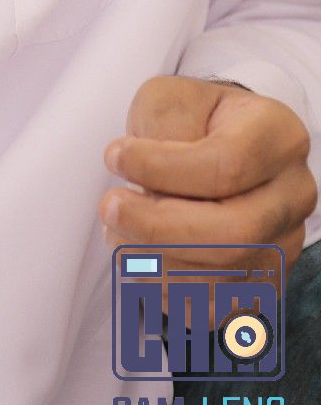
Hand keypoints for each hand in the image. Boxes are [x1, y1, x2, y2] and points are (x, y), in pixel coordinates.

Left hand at [98, 75, 316, 305]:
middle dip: (157, 227)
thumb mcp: (171, 96)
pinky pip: (213, 308)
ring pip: (223, 277)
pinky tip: (139, 258)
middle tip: (110, 207)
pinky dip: (165, 290)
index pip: (227, 166)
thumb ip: (162, 126)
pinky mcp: (262, 285)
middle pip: (234, 233)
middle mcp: (293, 196)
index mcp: (279, 137)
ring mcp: (284, 245)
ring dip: (154, 261)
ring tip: (117, 230)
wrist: (217, 146)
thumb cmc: (194, 119)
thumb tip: (146, 179)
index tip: (115, 156)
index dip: (162, 168)